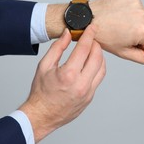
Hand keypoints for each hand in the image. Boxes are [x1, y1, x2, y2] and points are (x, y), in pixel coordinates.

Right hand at [19, 25, 105, 143]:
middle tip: (91, 38)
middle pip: (98, 57)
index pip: (85, 49)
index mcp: (69, 75)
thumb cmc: (41, 92)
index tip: (92, 28)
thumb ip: (57, 48)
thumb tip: (67, 34)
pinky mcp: (90, 97)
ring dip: (99, 56)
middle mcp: (81, 84)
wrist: (42, 115)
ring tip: (92, 50)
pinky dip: (97, 68)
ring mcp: (88, 92)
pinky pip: (99, 79)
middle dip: (96, 44)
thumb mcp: (44, 66)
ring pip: (102, 68)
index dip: (89, 35)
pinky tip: (91, 63)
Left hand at [45, 0, 143, 63]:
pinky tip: (118, 13)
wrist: (87, 19)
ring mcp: (138, 3)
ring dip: (135, 21)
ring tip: (119, 22)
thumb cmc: (104, 37)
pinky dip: (130, 10)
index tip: (125, 41)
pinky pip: (137, 6)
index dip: (139, 45)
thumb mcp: (123, 53)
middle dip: (139, 33)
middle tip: (121, 32)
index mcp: (143, 31)